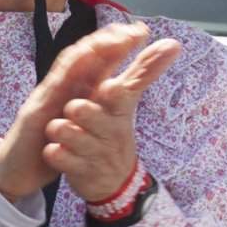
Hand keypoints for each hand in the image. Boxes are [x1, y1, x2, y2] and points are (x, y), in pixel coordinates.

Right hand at [0, 22, 154, 200]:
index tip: (142, 32)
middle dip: (108, 40)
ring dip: (90, 50)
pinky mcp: (34, 113)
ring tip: (111, 40)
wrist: (16, 171)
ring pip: (67, 66)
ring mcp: (46, 97)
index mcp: (75, 91)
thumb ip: (97, 109)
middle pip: (85, 56)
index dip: (118, 45)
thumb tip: (117, 92)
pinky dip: (65, 73)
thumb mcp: (79, 128)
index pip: (98, 62)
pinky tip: (80, 63)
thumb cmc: (48, 146)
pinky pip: (50, 90)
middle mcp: (61, 88)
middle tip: (132, 31)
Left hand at [48, 37, 180, 205]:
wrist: (115, 183)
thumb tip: (174, 43)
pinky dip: (56, 155)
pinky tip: (53, 151)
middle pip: (91, 114)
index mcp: (118, 109)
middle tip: (75, 108)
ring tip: (58, 128)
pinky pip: (60, 158)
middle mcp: (108, 130)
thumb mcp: (128, 102)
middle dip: (82, 110)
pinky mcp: (79, 171)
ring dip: (62, 130)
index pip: (122, 95)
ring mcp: (93, 152)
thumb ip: (143, 70)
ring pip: (70, 135)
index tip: (109, 88)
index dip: (114, 92)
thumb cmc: (115, 131)